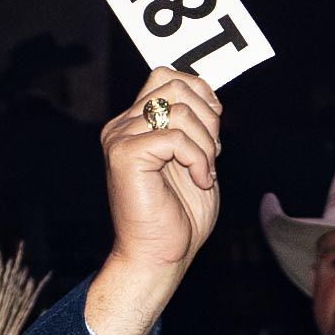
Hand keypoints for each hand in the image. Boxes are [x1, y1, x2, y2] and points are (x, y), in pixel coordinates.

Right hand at [85, 68, 222, 334]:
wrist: (159, 257)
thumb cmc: (179, 219)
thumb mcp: (197, 162)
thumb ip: (198, 129)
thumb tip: (211, 97)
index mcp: (137, 124)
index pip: (167, 76)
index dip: (201, 94)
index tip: (214, 134)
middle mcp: (123, 125)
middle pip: (174, 84)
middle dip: (207, 117)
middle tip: (212, 155)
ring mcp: (120, 138)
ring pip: (178, 110)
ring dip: (206, 143)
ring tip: (205, 173)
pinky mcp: (125, 155)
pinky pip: (175, 137)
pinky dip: (198, 159)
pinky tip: (201, 181)